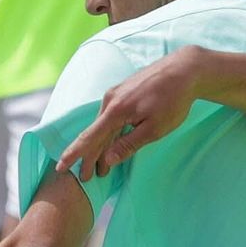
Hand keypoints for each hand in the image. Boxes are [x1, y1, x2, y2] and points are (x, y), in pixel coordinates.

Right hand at [57, 48, 205, 181]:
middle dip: (90, 157)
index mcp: (116, 111)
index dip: (75, 154)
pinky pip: (111, 116)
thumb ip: (129, 144)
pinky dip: (109, 132)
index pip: (89, 137)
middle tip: (86, 177)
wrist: (184, 69)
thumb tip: (108, 159)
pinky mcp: (124, 91)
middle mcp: (110, 100)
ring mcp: (116, 94)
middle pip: (95, 133)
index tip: (61, 168)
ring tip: (101, 168)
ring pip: (103, 125)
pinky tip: (112, 143)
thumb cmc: (173, 100)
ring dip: (101, 146)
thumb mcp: (154, 128)